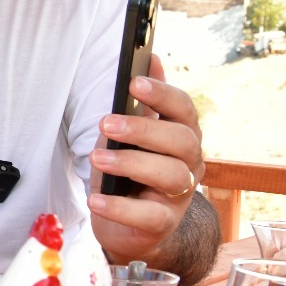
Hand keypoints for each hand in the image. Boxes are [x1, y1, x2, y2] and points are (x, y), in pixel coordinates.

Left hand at [88, 54, 203, 259]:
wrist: (128, 226)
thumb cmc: (129, 173)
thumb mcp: (130, 135)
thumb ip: (142, 103)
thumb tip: (151, 58)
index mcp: (182, 136)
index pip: (184, 110)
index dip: (163, 94)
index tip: (134, 83)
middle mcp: (189, 164)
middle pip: (182, 140)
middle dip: (144, 129)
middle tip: (107, 124)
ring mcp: (180, 196)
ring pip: (171, 176)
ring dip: (132, 164)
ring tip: (97, 159)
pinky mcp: (163, 224)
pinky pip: (149, 215)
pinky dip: (120, 207)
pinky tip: (96, 198)